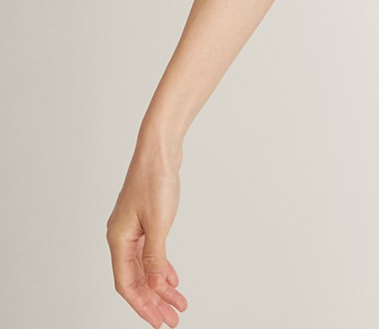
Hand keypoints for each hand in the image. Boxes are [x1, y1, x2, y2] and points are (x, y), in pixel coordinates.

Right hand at [106, 141, 188, 326]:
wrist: (160, 148)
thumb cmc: (155, 178)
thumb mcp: (158, 222)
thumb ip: (156, 256)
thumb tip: (156, 285)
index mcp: (118, 239)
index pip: (127, 283)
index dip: (142, 305)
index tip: (158, 321)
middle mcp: (122, 236)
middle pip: (136, 279)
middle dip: (154, 301)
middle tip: (172, 319)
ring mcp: (133, 228)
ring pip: (145, 267)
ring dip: (161, 286)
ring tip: (179, 303)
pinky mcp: (145, 220)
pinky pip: (151, 252)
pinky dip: (162, 266)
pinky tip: (173, 279)